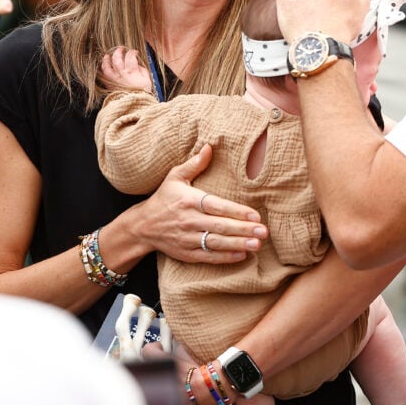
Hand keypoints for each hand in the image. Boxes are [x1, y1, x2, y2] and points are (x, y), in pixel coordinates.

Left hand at [101, 47, 152, 90]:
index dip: (132, 52)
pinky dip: (102, 70)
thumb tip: (138, 65)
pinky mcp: (110, 85)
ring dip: (106, 60)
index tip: (134, 52)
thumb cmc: (143, 93)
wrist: (136, 105)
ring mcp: (114, 80)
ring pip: (107, 67)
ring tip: (107, 55)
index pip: (130, 57)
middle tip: (121, 49)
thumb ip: (142, 70)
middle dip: (118, 52)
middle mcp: (122, 74)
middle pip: (117, 59)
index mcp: (132, 72)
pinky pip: (103, 76)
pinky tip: (104, 66)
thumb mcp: (147, 80)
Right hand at [135, 145, 267, 263]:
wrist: (142, 226)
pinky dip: (225, 257)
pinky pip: (208, 257)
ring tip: (257, 244)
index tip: (255, 215)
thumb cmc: (163, 198)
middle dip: (243, 229)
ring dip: (238, 244)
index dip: (236, 211)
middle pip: (220, 226)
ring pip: (216, 243)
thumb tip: (209, 147)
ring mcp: (187, 239)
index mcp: (189, 201)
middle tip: (263, 231)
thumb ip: (194, 164)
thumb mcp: (174, 177)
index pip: (216, 206)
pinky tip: (241, 255)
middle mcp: (189, 220)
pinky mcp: (186, 254)